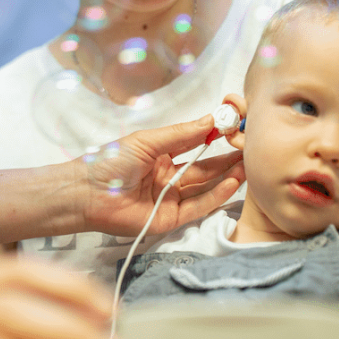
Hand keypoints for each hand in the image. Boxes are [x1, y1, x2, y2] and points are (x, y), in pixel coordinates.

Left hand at [79, 114, 244, 236]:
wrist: (87, 192)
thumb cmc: (111, 161)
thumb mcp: (148, 141)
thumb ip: (181, 134)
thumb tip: (211, 119)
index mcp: (161, 155)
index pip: (195, 145)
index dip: (215, 137)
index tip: (236, 127)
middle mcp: (169, 176)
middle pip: (205, 168)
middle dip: (228, 159)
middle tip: (251, 150)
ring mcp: (170, 198)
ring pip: (205, 188)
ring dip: (227, 178)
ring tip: (248, 166)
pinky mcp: (170, 219)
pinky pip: (197, 207)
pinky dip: (215, 197)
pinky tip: (232, 184)